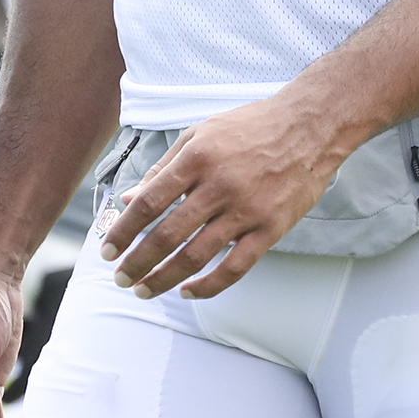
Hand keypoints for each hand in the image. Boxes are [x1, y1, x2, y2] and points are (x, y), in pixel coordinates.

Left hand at [99, 96, 352, 300]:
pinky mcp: (271, 228)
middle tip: (120, 280)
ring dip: (164, 279)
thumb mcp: (201, 134)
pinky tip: (188, 292)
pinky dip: (208, 286)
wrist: (310, 126)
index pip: (149, 202)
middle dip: (137, 263)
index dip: (123, 231)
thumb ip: (164, 169)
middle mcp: (219, 185)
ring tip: (144, 290)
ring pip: (196, 257)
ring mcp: (247, 209)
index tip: (108, 251)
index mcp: (197, 157)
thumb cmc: (251, 126)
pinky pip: (235, 267)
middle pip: (167, 235)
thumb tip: (129, 200)